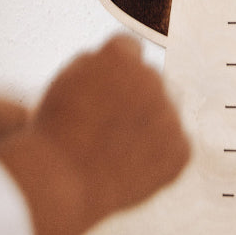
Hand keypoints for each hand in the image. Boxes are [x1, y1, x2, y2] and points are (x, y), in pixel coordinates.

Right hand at [0, 35, 189, 234]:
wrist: (59, 184)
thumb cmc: (55, 132)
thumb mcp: (67, 77)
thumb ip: (100, 61)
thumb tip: (123, 59)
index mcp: (122, 54)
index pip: (129, 50)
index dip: (111, 73)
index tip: (101, 94)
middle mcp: (151, 77)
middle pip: (150, 79)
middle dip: (134, 96)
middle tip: (107, 127)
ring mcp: (168, 114)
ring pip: (165, 111)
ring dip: (149, 123)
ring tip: (118, 149)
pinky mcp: (179, 149)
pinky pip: (177, 145)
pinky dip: (161, 156)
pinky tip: (133, 165)